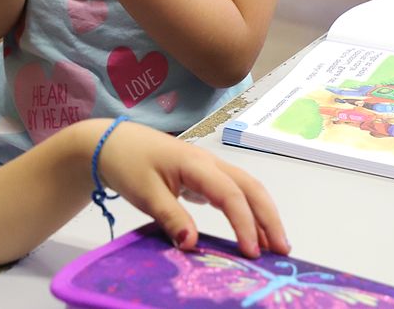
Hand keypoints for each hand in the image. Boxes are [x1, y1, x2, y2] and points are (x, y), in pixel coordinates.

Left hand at [93, 120, 288, 257]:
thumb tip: (192, 244)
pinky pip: (232, 192)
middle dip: (269, 217)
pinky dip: (246, 210)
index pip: (230, 194)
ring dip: (262, 214)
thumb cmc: (127, 163)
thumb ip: (170, 217)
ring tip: (275, 245)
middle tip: (282, 250)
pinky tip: (250, 231)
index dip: (244, 223)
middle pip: (250, 187)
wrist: (110, 143)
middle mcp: (209, 163)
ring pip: (245, 188)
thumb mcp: (145, 193)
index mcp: (196, 163)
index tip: (252, 252)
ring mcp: (208, 168)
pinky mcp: (202, 176)